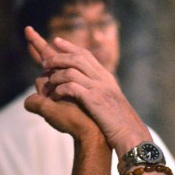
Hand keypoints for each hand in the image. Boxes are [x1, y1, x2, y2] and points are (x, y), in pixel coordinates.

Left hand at [24, 26, 149, 153]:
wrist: (130, 133)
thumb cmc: (119, 122)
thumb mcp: (110, 101)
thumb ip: (100, 92)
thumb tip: (88, 90)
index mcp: (106, 77)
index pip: (86, 54)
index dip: (70, 46)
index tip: (56, 41)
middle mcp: (102, 79)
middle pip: (77, 58)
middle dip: (58, 57)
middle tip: (44, 62)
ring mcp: (99, 88)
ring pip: (72, 71)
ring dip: (56, 74)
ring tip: (48, 81)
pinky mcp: (94, 100)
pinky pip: (71, 87)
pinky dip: (60, 90)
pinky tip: (54, 96)